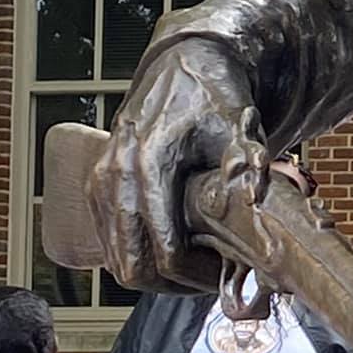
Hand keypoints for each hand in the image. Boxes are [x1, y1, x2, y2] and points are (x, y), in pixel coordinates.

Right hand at [90, 43, 268, 290]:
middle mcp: (114, 175)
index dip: (198, 275)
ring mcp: (100, 182)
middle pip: (132, 266)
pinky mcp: (97, 187)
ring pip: (117, 260)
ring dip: (157, 275)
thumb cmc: (213, 96)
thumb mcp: (237, 126)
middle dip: (175, 285)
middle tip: (214, 281)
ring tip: (200, 267)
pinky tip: (178, 250)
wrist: (183, 66)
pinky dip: (140, 256)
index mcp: (146, 164)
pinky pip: (111, 242)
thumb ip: (246, 161)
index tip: (228, 277)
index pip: (163, 249)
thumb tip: (255, 194)